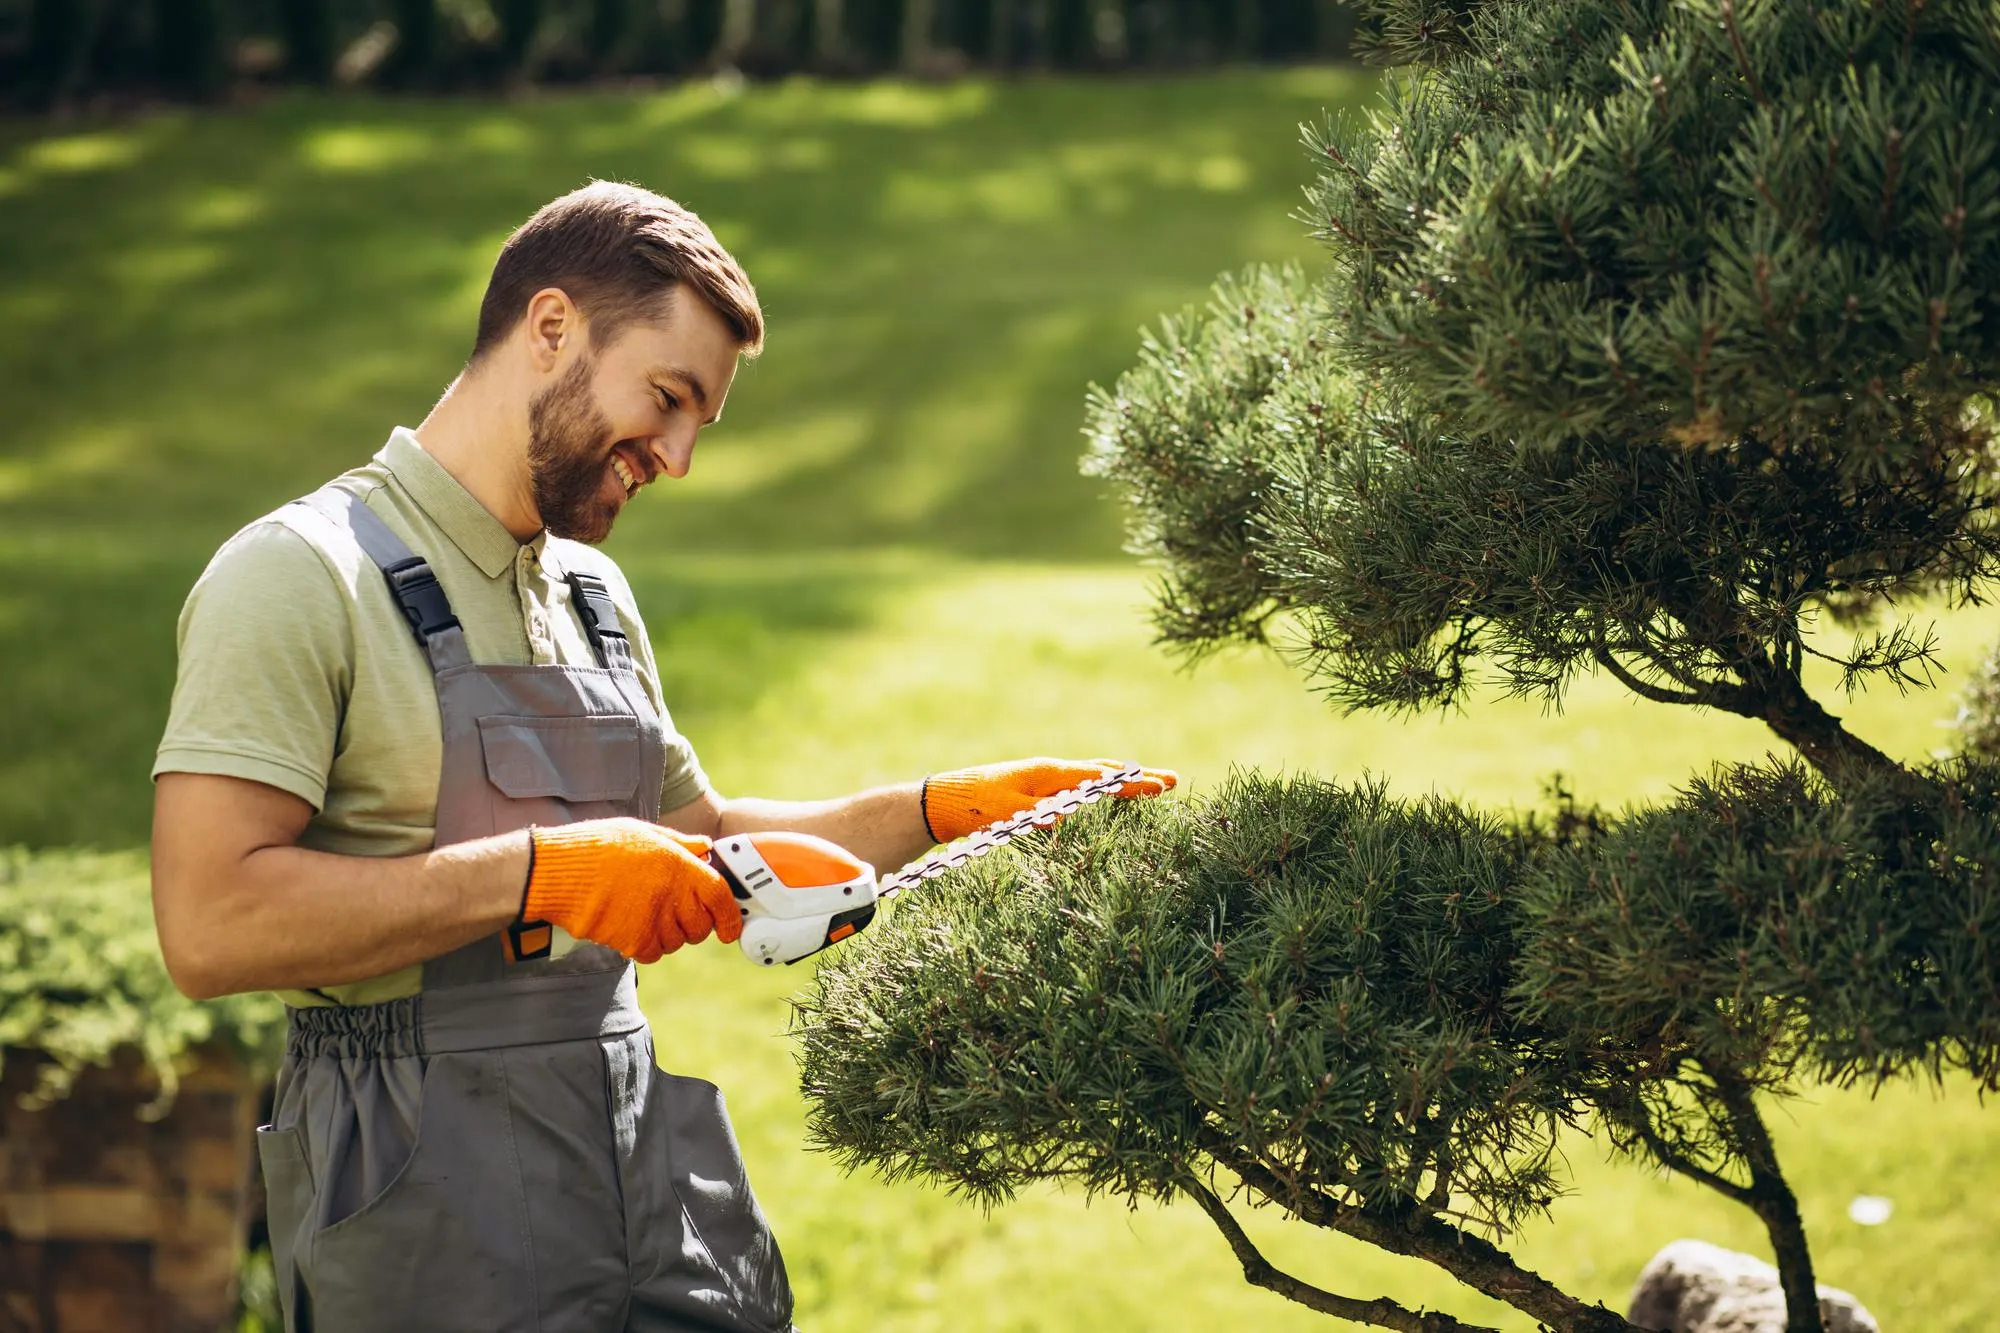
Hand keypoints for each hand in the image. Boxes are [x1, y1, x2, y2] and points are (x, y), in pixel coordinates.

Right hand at [521, 818, 743, 962]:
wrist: (554, 871)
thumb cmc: (595, 847)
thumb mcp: (643, 832)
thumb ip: (679, 844)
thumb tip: (705, 848)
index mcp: (677, 863)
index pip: (719, 896)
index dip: (730, 916)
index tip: (731, 928)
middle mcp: (670, 893)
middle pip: (700, 927)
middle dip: (693, 925)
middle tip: (674, 914)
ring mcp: (651, 919)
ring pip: (676, 942)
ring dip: (667, 935)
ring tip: (641, 913)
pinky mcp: (631, 940)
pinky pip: (652, 953)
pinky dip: (645, 946)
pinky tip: (628, 926)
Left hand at [921, 757, 1177, 842]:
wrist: (941, 802)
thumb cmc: (972, 807)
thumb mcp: (1004, 813)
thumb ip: (1035, 813)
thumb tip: (1066, 814)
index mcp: (1048, 774)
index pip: (1100, 778)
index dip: (1134, 783)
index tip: (1164, 784)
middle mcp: (1051, 772)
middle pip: (1103, 771)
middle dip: (1138, 777)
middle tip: (1172, 781)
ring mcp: (1044, 780)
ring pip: (1093, 777)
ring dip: (1123, 780)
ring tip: (1151, 784)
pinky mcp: (1036, 791)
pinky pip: (1079, 787)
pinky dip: (1101, 787)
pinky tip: (1107, 795)